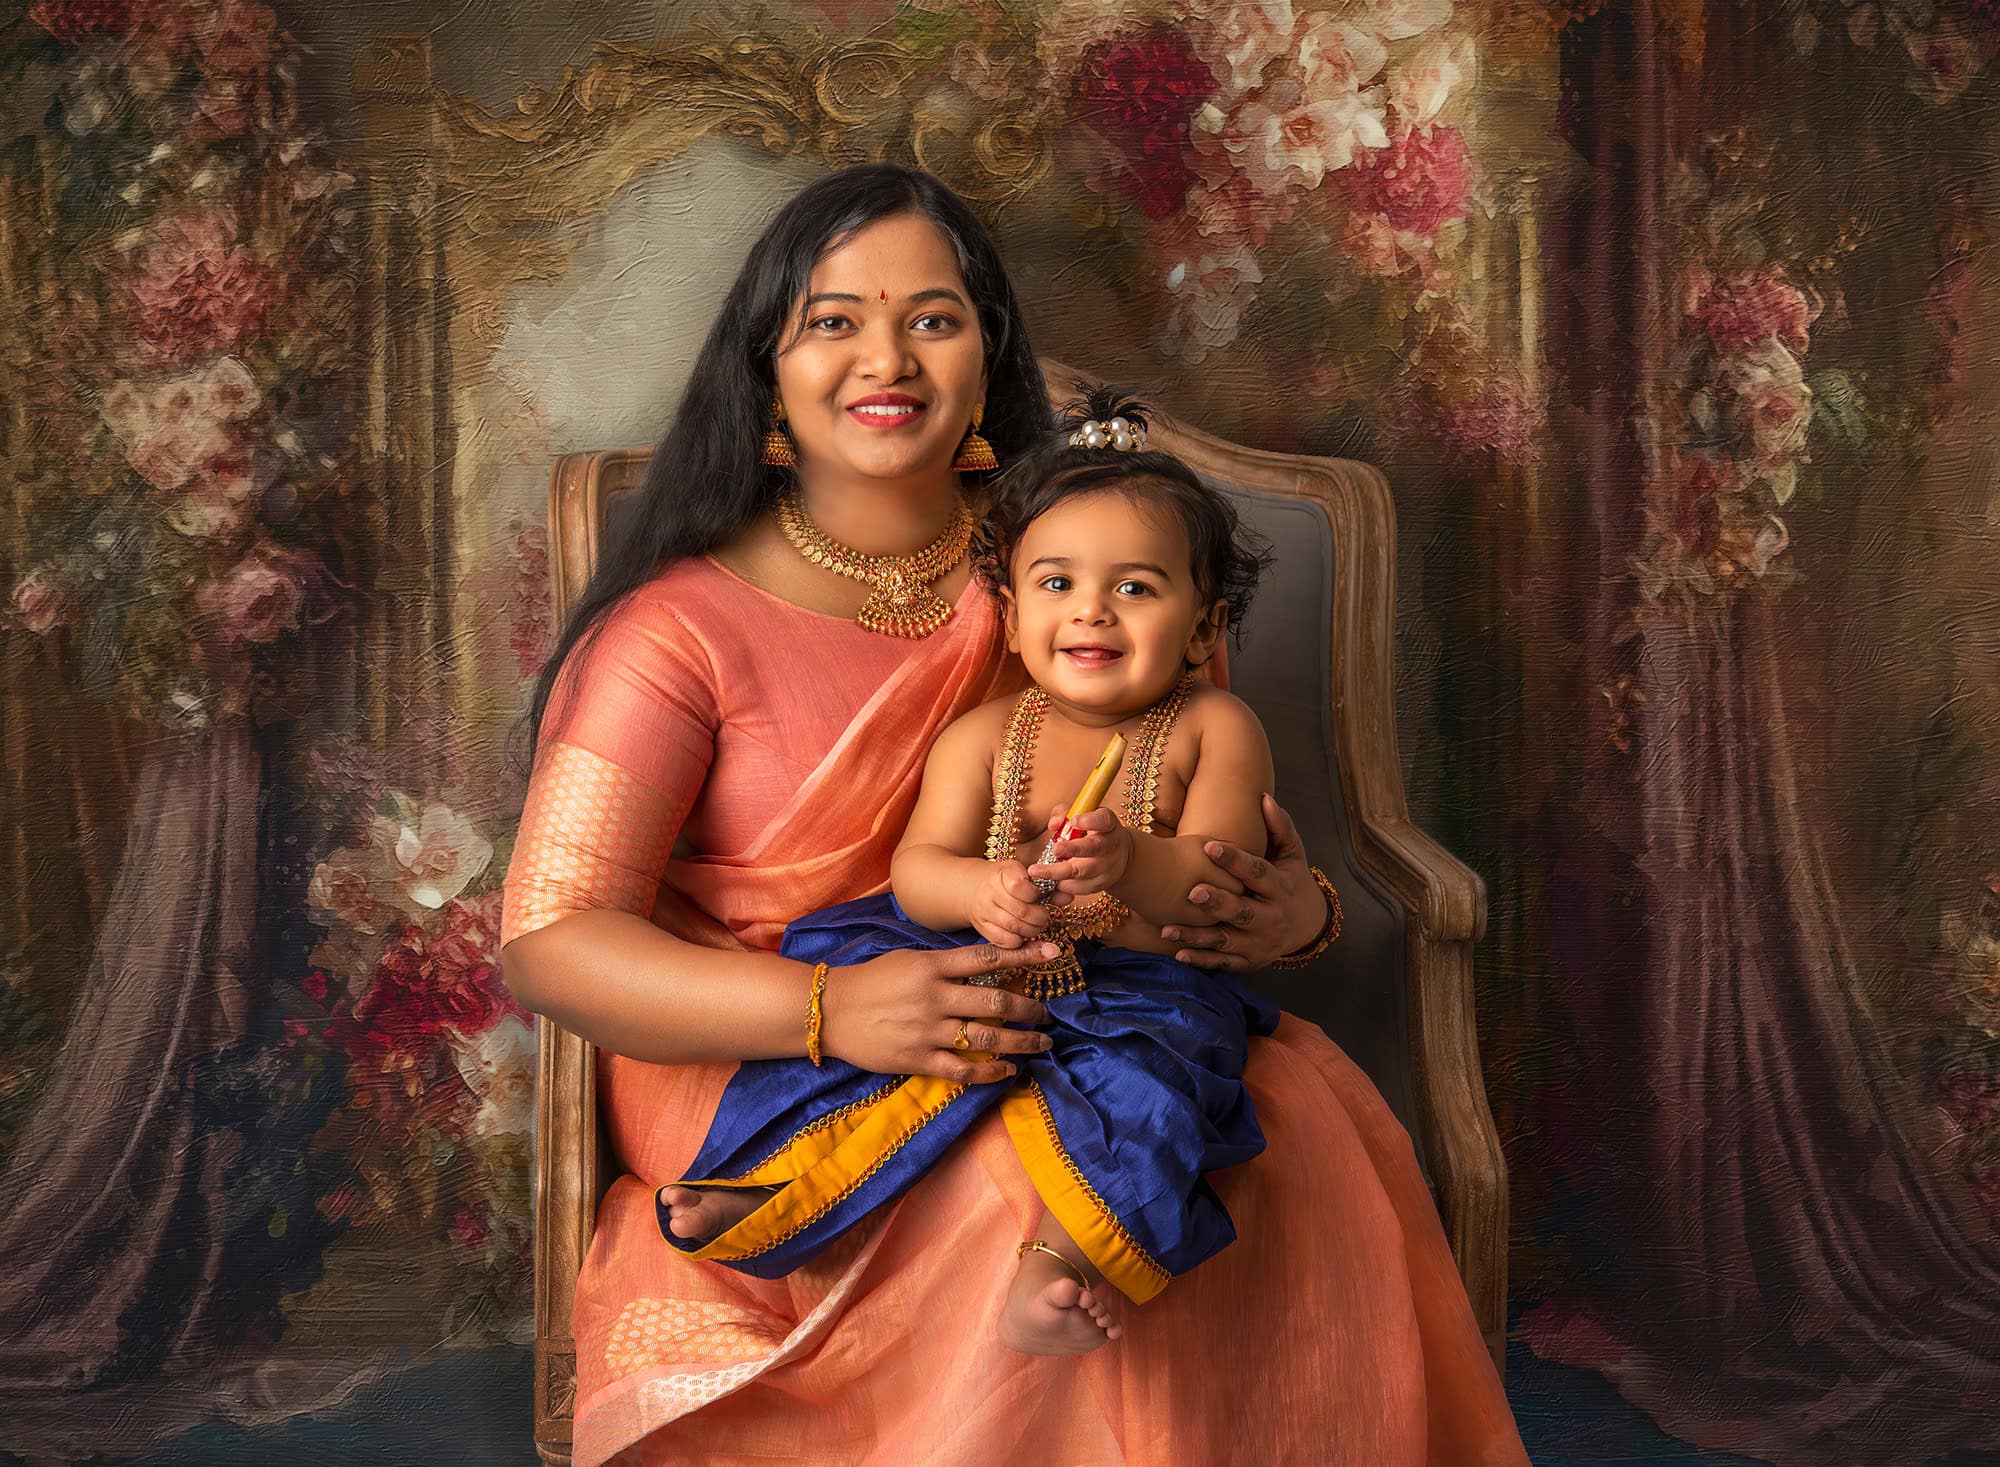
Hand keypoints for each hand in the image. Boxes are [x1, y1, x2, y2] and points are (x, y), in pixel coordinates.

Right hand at [818, 942, 1059, 1083]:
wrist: (829, 1011)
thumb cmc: (871, 981)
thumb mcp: (908, 960)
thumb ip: (945, 964)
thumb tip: (987, 965)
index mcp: (931, 967)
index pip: (987, 958)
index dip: (1023, 956)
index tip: (1052, 953)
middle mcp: (934, 998)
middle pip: (996, 1002)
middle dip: (1029, 1008)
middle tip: (1045, 1013)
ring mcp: (927, 1031)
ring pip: (987, 1038)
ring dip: (1021, 1041)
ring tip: (1041, 1043)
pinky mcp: (917, 1059)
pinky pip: (962, 1069)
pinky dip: (990, 1072)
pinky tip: (1008, 1071)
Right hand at [969, 859, 1052, 947]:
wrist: (973, 888)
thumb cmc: (1006, 880)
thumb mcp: (1024, 875)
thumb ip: (1049, 887)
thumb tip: (1069, 897)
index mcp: (1003, 874)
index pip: (1020, 886)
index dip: (1035, 894)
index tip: (1039, 895)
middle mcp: (990, 892)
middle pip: (1021, 911)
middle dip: (1040, 917)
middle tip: (1043, 916)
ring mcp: (984, 912)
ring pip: (1014, 928)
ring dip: (1032, 930)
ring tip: (1035, 924)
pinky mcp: (982, 928)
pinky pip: (1004, 941)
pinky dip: (1019, 941)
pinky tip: (1022, 933)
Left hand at [1026, 804, 1131, 897]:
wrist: (1117, 855)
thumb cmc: (1094, 830)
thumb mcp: (1084, 816)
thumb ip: (1065, 814)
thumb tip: (1052, 825)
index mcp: (1107, 824)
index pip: (1103, 820)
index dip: (1089, 820)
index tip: (1073, 821)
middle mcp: (1109, 846)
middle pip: (1092, 849)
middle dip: (1073, 849)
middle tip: (1055, 849)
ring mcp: (1106, 868)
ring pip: (1081, 873)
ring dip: (1057, 873)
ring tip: (1035, 871)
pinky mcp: (1099, 885)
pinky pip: (1077, 888)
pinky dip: (1061, 886)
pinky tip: (1047, 881)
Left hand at [1159, 793, 1323, 971]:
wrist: (1309, 926)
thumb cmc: (1293, 881)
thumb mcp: (1293, 854)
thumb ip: (1280, 827)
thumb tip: (1264, 798)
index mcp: (1279, 888)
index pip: (1257, 872)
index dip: (1234, 861)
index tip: (1209, 846)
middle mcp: (1270, 918)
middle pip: (1242, 911)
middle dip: (1217, 903)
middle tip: (1192, 891)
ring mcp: (1259, 943)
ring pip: (1226, 940)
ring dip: (1197, 937)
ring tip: (1168, 929)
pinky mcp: (1249, 961)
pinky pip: (1223, 962)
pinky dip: (1201, 960)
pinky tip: (1177, 954)